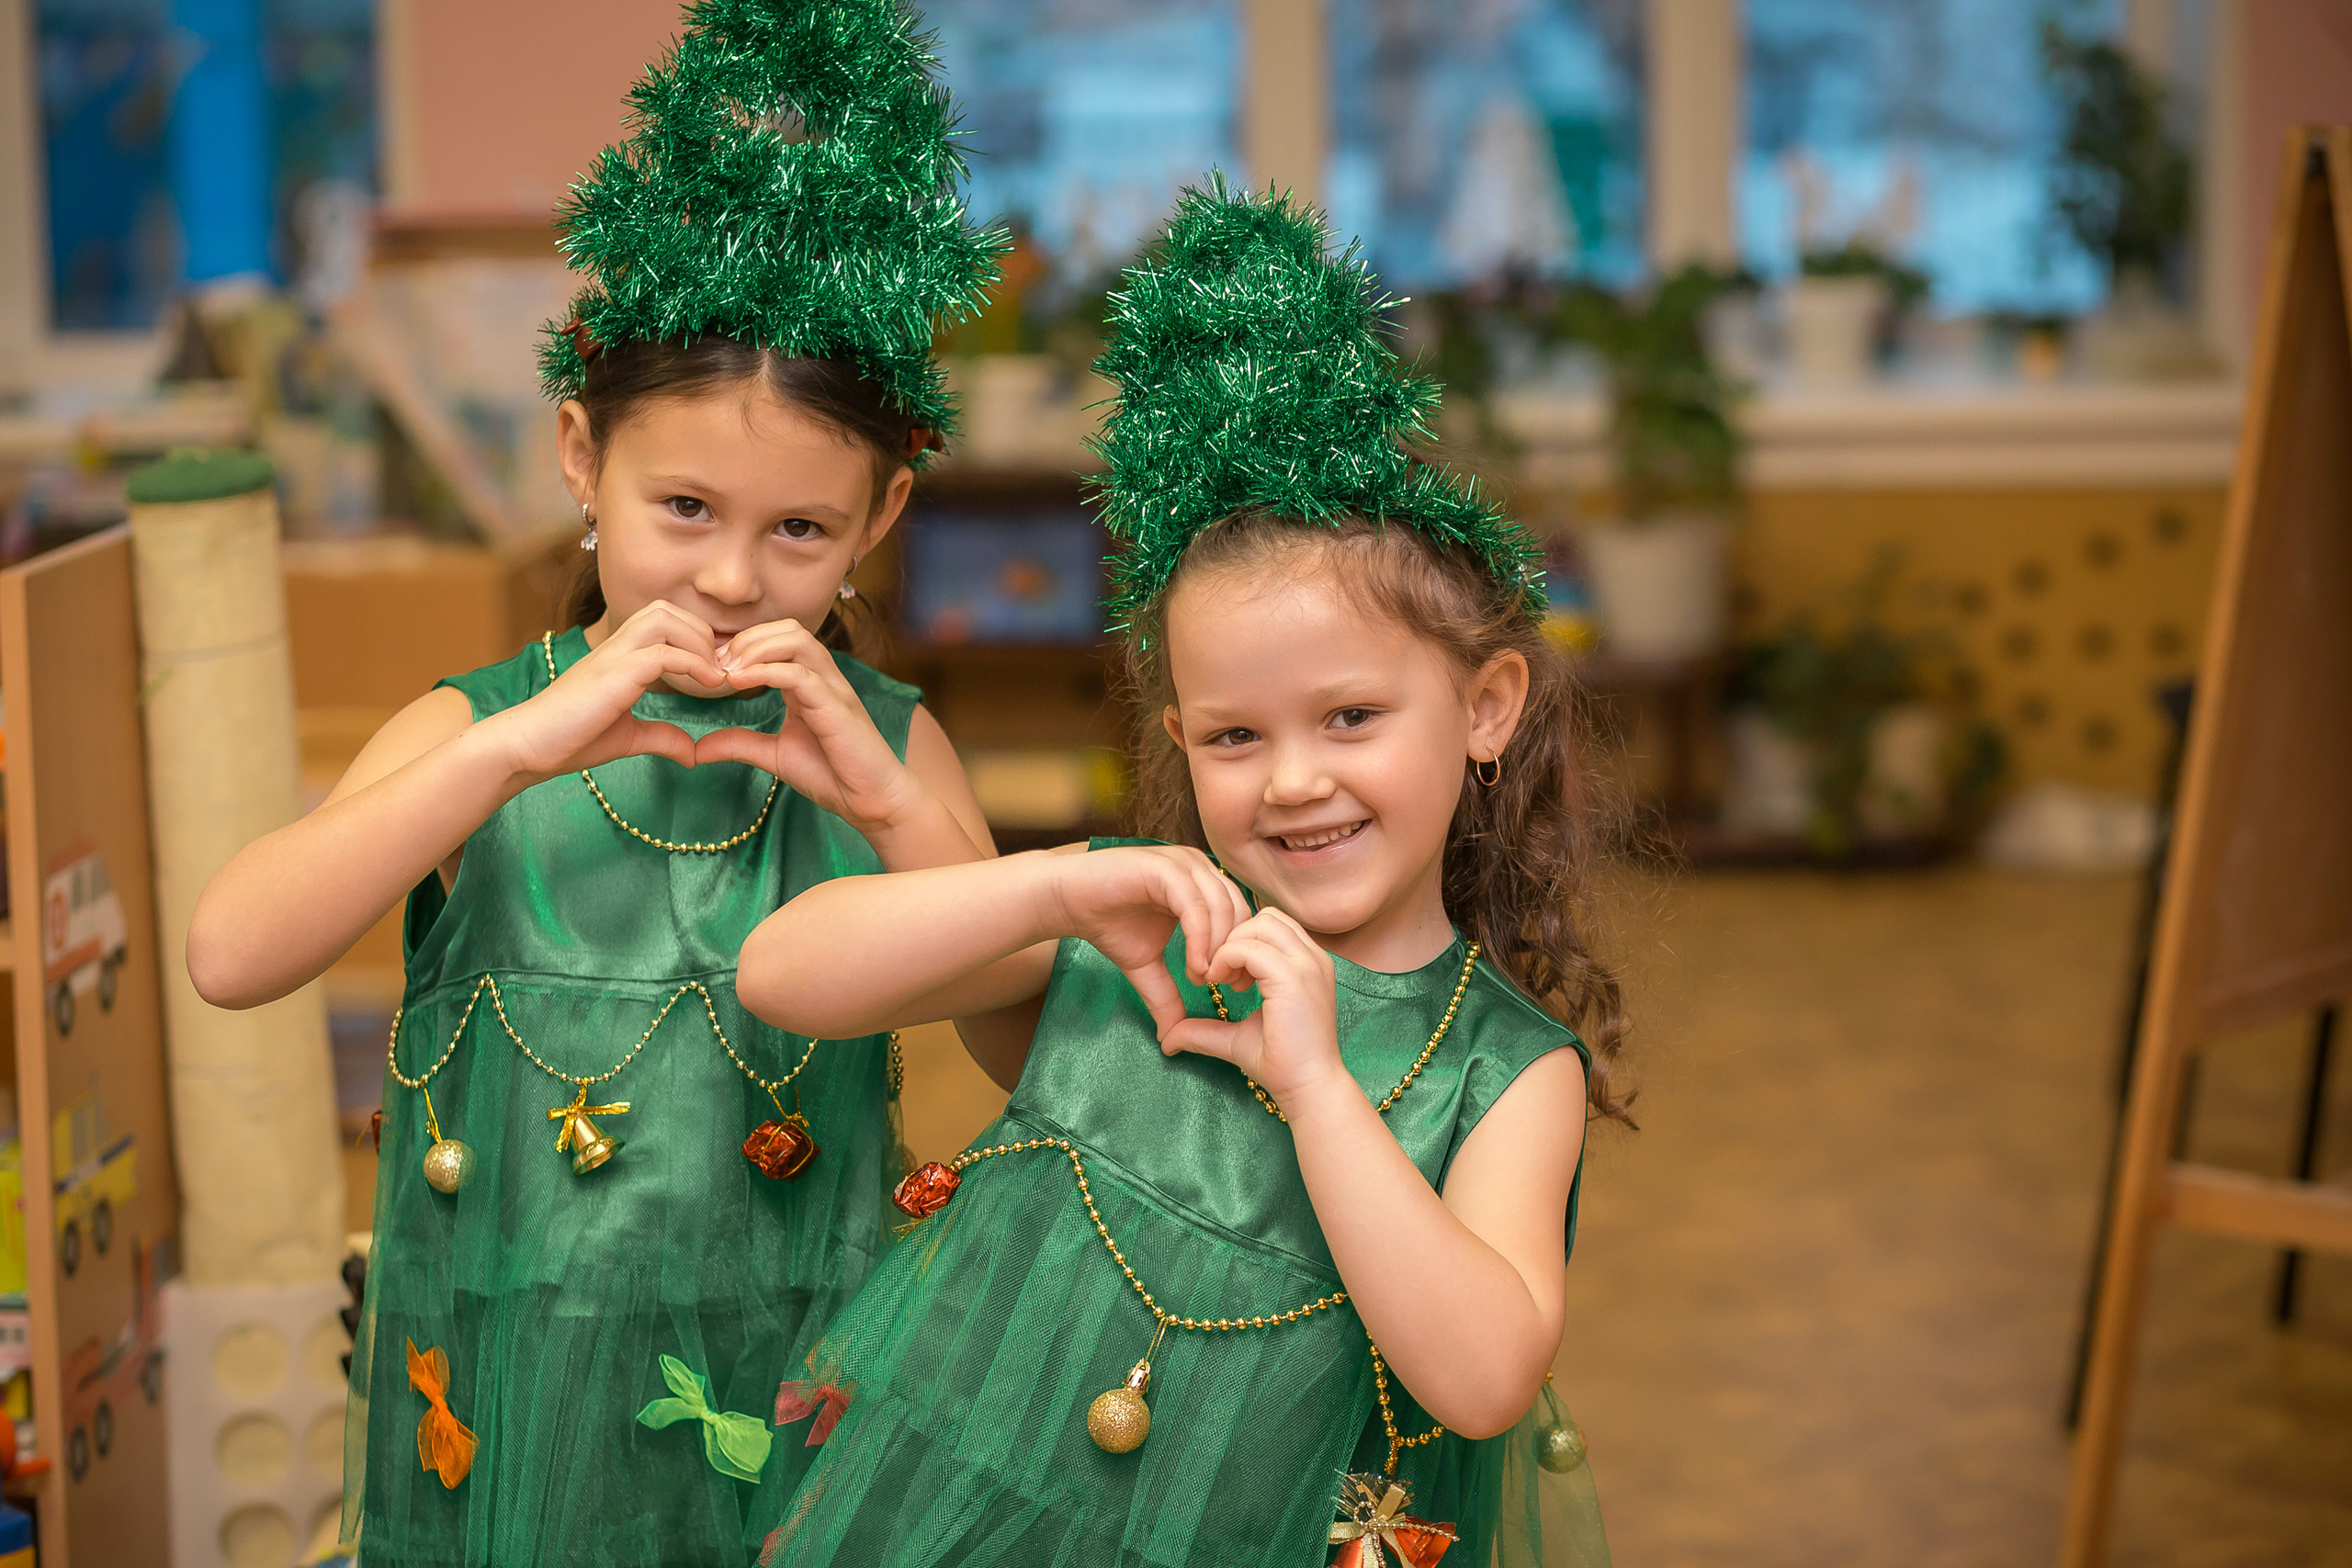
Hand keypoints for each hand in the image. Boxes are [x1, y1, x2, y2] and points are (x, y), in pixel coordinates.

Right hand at [483, 601, 723, 782]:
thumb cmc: (569, 740)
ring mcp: (612, 656)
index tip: (717, 672)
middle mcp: (614, 646)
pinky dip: (692, 663)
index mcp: (618, 655)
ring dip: (698, 642)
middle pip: (665, 609)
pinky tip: (710, 685)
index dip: (696, 639)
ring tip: (714, 675)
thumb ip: (661, 737)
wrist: (526, 747)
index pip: (663, 621)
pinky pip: (661, 653)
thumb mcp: (628, 737)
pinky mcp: (612, 674)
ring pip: (664, 619)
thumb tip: (693, 752)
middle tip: (718, 670)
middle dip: (701, 634)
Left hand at [692, 620, 921, 829]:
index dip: (743, 645)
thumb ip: (739, 745)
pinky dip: (766, 671)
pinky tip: (739, 682)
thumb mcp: (774, 755)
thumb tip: (697, 749)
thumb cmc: (832, 775)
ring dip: (756, 648)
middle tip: (716, 665)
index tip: (711, 666)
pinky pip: (800, 674)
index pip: (780, 639)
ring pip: (797, 640)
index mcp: (811, 683)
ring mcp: (833, 689)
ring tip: (728, 670)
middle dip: (748, 639)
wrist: (871, 801)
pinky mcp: (836, 707)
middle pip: (788, 629)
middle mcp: (825, 678)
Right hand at [1046, 846, 1252, 1035]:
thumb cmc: (1107, 924)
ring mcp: (1183, 863)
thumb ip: (1166, 996)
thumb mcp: (1146, 967)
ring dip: (1218, 949)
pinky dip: (1201, 940)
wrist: (1066, 900)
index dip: (1244, 950)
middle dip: (1237, 951)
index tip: (1235, 986)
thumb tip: (1173, 1039)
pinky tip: (1193, 967)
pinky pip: (1195, 907)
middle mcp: (1198, 867)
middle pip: (1240, 910)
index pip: (1242, 914)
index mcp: (1201, 883)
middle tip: (1223, 985)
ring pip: (1222, 907)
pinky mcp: (1164, 867)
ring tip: (1203, 978)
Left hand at [1159, 908, 1346, 1107]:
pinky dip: (1226, 958)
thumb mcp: (1237, 1036)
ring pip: (1259, 923)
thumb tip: (1168, 1038)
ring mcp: (1307, 966)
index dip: (1241, 940)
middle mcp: (1313, 958)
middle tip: (1217, 973)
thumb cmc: (1281, 1064)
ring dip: (1230, 945)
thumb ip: (1205, 1029)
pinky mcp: (1294, 978)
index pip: (1272, 924)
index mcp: (1308, 964)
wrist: (1307, 1089)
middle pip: (1265, 916)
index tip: (1223, 975)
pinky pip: (1250, 948)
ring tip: (1220, 978)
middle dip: (1233, 936)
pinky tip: (1219, 982)